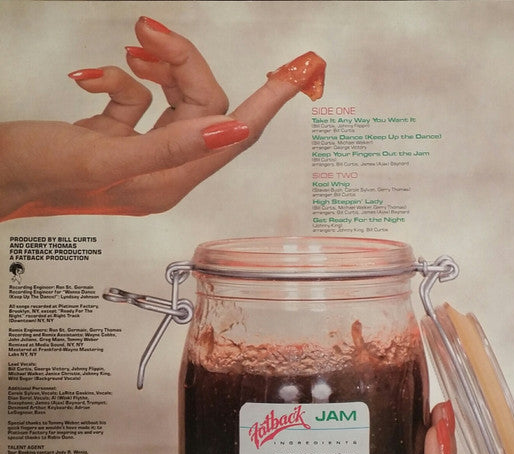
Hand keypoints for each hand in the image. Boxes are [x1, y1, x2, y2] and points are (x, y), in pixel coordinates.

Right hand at [0, 16, 324, 220]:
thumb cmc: (35, 175)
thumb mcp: (104, 159)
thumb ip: (170, 147)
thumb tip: (230, 130)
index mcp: (169, 181)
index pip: (235, 137)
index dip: (268, 104)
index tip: (298, 73)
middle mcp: (163, 170)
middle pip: (202, 106)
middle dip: (183, 63)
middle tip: (149, 32)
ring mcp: (142, 153)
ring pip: (175, 98)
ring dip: (159, 65)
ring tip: (133, 44)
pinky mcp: (119, 137)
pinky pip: (138, 97)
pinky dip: (121, 77)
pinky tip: (91, 78)